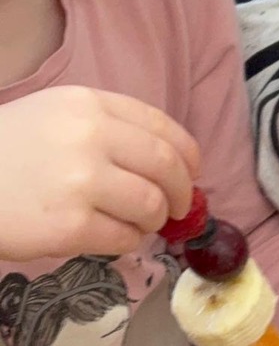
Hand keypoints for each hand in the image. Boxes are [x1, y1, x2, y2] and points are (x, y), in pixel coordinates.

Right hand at [0, 86, 199, 259]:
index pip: (161, 125)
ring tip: (141, 224)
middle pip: (166, 165)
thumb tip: (165, 159)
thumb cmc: (7, 149)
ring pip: (151, 205)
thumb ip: (106, 125)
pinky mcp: (69, 227)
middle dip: (183, 190)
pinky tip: (116, 238)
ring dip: (155, 220)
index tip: (194, 169)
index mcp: (90, 103)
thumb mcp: (55, 113)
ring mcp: (81, 182)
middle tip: (180, 206)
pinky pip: (123, 238)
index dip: (187, 152)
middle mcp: (91, 136)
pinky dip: (129, 242)